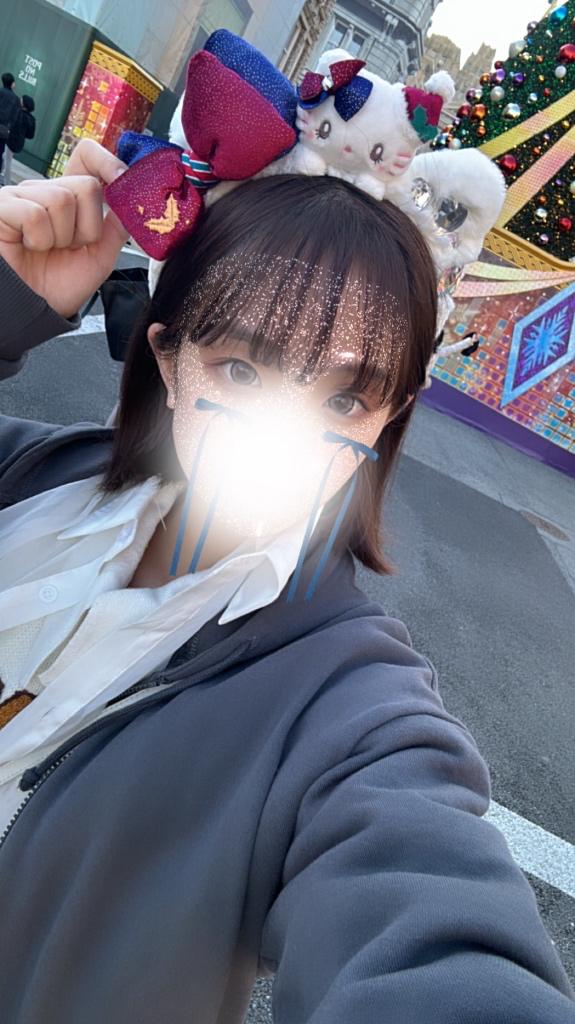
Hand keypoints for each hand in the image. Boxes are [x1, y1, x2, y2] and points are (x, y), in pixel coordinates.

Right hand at [0, 139, 129, 317]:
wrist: (33, 309)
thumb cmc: (58, 285)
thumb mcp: (99, 258)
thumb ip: (116, 228)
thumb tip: (131, 201)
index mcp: (70, 198)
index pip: (87, 157)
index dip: (106, 162)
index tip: (122, 179)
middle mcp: (46, 191)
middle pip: (85, 186)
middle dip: (86, 228)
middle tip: (69, 247)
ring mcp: (23, 196)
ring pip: (61, 200)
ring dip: (61, 237)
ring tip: (47, 249)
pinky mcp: (3, 206)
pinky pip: (34, 214)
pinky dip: (38, 239)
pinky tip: (28, 246)